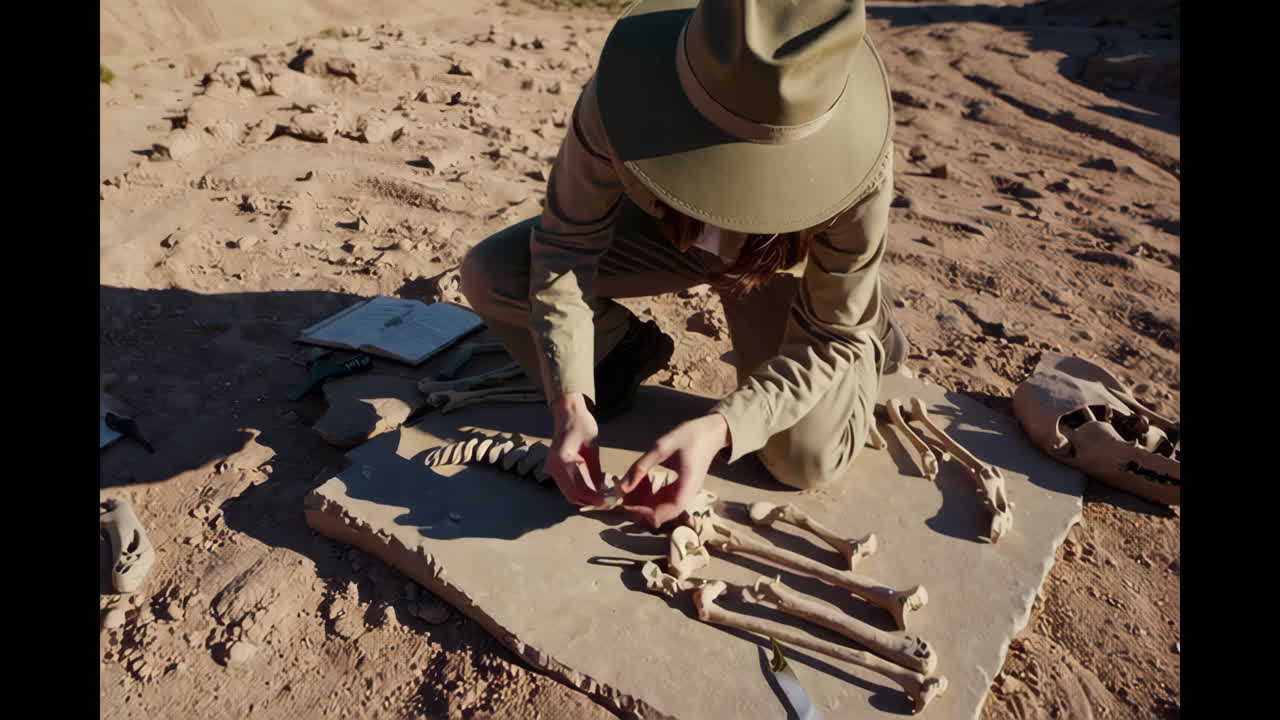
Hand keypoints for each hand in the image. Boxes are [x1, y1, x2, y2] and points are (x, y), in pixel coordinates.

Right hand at [547, 392, 604, 506]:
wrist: (567, 413)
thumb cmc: (581, 424)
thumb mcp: (592, 447)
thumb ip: (595, 470)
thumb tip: (602, 491)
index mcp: (563, 460)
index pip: (579, 487)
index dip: (593, 497)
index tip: (606, 500)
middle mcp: (554, 466)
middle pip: (571, 495)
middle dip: (589, 501)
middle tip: (605, 501)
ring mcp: (551, 468)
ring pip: (568, 493)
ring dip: (583, 498)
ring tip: (600, 496)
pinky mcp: (554, 468)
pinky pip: (566, 486)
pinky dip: (578, 491)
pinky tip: (591, 489)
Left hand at [620, 413, 730, 527]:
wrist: (711, 432)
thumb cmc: (689, 436)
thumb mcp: (662, 447)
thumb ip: (641, 466)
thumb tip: (622, 487)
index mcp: (686, 486)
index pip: (665, 513)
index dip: (644, 514)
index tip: (627, 505)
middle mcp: (687, 495)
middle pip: (662, 515)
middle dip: (640, 510)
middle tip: (623, 498)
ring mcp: (685, 493)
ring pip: (661, 509)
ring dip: (644, 503)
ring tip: (629, 490)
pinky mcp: (681, 489)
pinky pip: (664, 500)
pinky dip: (650, 496)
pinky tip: (641, 484)